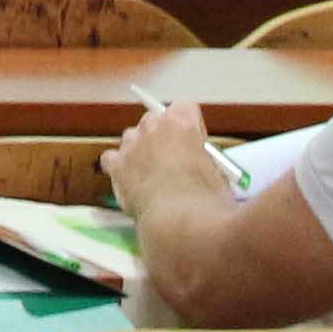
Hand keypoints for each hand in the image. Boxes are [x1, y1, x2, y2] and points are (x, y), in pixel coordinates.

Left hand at [108, 99, 226, 216]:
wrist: (179, 223)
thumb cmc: (207, 201)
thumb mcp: (219, 173)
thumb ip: (205, 159)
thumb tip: (199, 166)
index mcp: (181, 122)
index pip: (185, 108)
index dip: (192, 127)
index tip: (197, 146)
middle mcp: (152, 126)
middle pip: (155, 119)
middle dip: (164, 137)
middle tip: (175, 163)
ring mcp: (130, 144)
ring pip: (133, 137)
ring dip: (141, 151)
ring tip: (153, 177)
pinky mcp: (116, 165)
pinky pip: (112, 158)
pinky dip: (120, 167)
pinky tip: (131, 182)